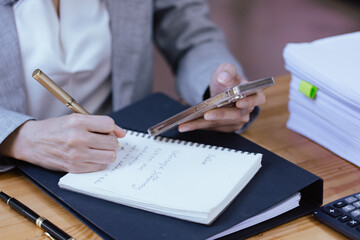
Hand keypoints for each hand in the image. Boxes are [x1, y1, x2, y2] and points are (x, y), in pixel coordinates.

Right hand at [0, 114, 125, 172]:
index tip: (109, 131)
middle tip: (104, 140)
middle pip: (112, 142)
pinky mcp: (75, 167)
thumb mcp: (75, 118)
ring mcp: (77, 154)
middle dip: (111, 141)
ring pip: (110, 156)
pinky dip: (100, 162)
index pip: (109, 124)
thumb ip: (99, 124)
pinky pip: (100, 166)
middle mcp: (78, 138)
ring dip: (108, 153)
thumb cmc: (56, 129)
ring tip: (99, 149)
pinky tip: (92, 156)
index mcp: (78, 122)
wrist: (32, 142)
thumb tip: (122, 133)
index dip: (112, 128)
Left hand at [178, 63, 265, 132]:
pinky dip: (198, 127)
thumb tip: (224, 76)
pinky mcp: (225, 127)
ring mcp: (236, 121)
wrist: (221, 90)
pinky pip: (212, 128)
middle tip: (206, 114)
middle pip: (235, 115)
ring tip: (185, 124)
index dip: (250, 101)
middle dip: (220, 115)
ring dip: (202, 124)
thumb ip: (227, 70)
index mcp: (252, 94)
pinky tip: (185, 125)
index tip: (239, 102)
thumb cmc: (227, 80)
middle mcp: (246, 110)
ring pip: (220, 123)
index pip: (257, 98)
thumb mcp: (226, 70)